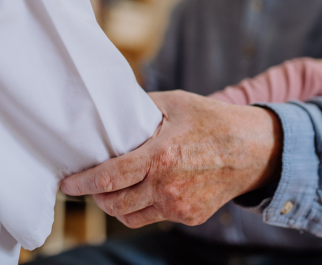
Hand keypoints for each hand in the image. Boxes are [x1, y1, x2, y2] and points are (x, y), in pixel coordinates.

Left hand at [61, 90, 281, 227]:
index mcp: (161, 157)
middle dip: (96, 197)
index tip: (67, 184)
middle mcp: (168, 187)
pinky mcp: (190, 217)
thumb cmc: (213, 121)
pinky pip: (154, 217)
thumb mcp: (176, 104)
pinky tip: (144, 190)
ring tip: (112, 190)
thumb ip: (141, 108)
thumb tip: (113, 110)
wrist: (253, 150)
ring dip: (116, 206)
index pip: (109, 178)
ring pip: (131, 218)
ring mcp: (179, 206)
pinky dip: (142, 207)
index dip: (83, 184)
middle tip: (87, 185)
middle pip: (115, 204)